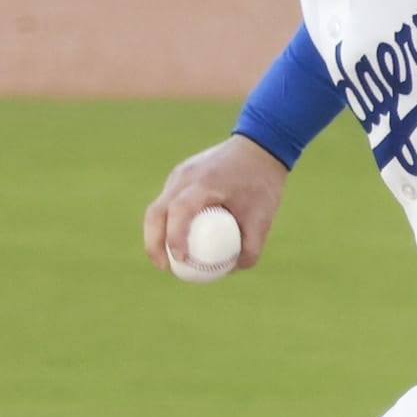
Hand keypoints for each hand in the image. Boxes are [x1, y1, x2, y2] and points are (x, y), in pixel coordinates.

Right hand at [141, 136, 289, 274]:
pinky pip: (167, 203)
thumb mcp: (263, 218)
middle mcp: (184, 176)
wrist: (259, 146)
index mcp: (203, 182)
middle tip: (164, 267)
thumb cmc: (262, 181)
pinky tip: (176, 241)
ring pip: (157, 208)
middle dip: (153, 243)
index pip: (178, 210)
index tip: (181, 260)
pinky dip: (166, 223)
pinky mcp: (179, 177)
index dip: (174, 237)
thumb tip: (231, 269)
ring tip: (167, 260)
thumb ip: (251, 247)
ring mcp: (179, 174)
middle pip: (155, 212)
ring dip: (156, 235)